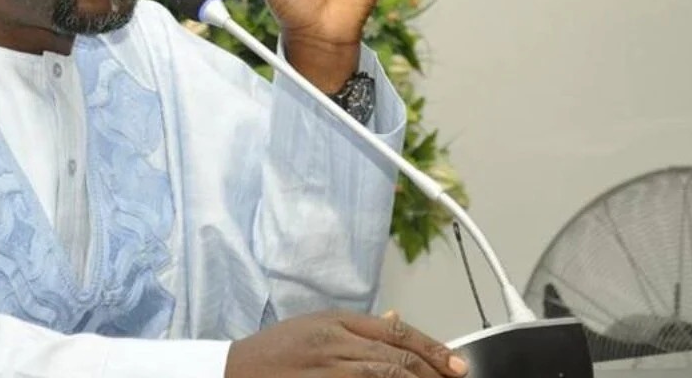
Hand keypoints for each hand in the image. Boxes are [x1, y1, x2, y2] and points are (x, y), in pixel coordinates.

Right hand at [224, 310, 466, 377]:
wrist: (236, 369)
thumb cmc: (275, 349)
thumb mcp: (316, 325)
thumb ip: (356, 327)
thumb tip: (395, 320)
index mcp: (337, 321)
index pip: (396, 330)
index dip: (431, 347)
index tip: (456, 362)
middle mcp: (335, 342)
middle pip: (395, 355)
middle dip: (432, 369)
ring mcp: (328, 368)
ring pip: (384, 374)